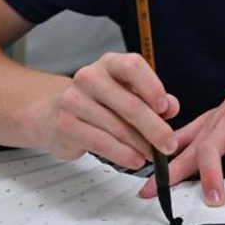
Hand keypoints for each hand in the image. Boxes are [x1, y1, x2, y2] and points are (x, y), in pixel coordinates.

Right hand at [41, 52, 178, 169]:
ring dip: (140, 145)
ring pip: (117, 127)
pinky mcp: (66, 125)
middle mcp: (89, 77)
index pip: (132, 66)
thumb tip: (172, 107)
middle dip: (155, 128)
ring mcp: (74, 101)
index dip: (152, 87)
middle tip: (169, 144)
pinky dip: (123, 154)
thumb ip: (152, 98)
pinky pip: (101, 143)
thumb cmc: (98, 102)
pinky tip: (135, 160)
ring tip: (152, 154)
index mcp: (109, 64)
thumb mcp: (127, 92)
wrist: (52, 112)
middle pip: (129, 104)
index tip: (165, 108)